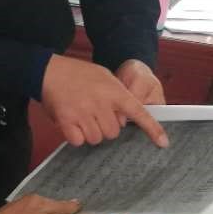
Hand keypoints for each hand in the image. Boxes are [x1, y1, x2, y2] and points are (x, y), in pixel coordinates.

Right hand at [40, 55, 167, 147]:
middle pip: (113, 133)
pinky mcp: (67, 121)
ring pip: (96, 139)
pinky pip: (78, 141)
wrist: (48, 70)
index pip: (138, 113)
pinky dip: (75, 136)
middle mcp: (101, 104)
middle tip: (94, 114)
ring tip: (81, 116)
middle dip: (105, 127)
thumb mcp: (104, 77)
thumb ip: (117, 96)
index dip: (152, 129)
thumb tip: (124, 118)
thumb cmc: (77, 74)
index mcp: (114, 92)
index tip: (163, 143)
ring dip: (89, 133)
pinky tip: (71, 123)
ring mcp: (84, 113)